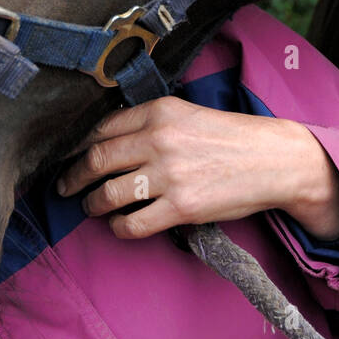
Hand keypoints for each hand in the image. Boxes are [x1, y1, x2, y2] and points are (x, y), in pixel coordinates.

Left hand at [55, 96, 338, 239]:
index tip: (65, 156)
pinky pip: (133, 223)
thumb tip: (105, 140)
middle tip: (65, 186)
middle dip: (73, 176)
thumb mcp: (187, 114)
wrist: (273, 159)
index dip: (76, 146)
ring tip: (91, 206)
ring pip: (109, 193)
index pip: (100, 128)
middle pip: (96, 160)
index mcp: (159, 111)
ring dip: (93, 204)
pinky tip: (118, 225)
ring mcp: (169, 175)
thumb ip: (148, 121)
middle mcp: (159, 140)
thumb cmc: (230, 137)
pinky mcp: (181, 207)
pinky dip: (118, 227)